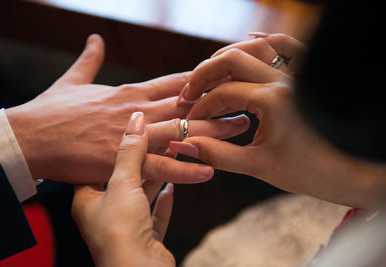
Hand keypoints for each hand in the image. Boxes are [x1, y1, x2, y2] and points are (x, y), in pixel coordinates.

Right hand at [5, 34, 249, 183]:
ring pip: (181, 129)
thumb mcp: (73, 80)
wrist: (29, 137)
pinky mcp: (120, 159)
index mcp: (129, 91)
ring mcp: (130, 133)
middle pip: (187, 103)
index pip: (176, 80)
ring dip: (213, 130)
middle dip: (219, 102)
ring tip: (240, 130)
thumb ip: (89, 59)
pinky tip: (209, 169)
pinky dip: (185, 167)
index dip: (204, 78)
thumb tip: (93, 38)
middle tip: (247, 101)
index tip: (226, 76)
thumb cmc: (51, 111)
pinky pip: (160, 165)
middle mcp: (136, 108)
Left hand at [72, 112, 174, 266]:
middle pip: (123, 180)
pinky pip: (154, 216)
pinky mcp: (145, 239)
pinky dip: (163, 202)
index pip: (95, 166)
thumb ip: (130, 151)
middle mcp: (104, 214)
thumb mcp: (123, 183)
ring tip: (171, 154)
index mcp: (86, 201)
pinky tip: (172, 189)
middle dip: (141, 160)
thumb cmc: (119, 231)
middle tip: (156, 140)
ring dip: (156, 177)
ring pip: (141, 196)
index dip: (110, 148)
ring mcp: (125, 228)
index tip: (126, 132)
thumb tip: (136, 120)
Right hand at [175, 34, 385, 208]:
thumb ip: (218, 155)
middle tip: (188, 93)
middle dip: (203, 75)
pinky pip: (285, 45)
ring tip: (210, 75)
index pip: (223, 94)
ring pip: (255, 46)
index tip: (190, 123)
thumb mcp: (260, 167)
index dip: (200, 108)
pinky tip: (248, 42)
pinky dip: (263, 41)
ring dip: (227, 57)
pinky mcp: (305, 76)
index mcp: (273, 101)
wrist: (353, 171)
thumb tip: (184, 144)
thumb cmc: (311, 172)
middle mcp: (285, 80)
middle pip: (231, 59)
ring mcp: (297, 74)